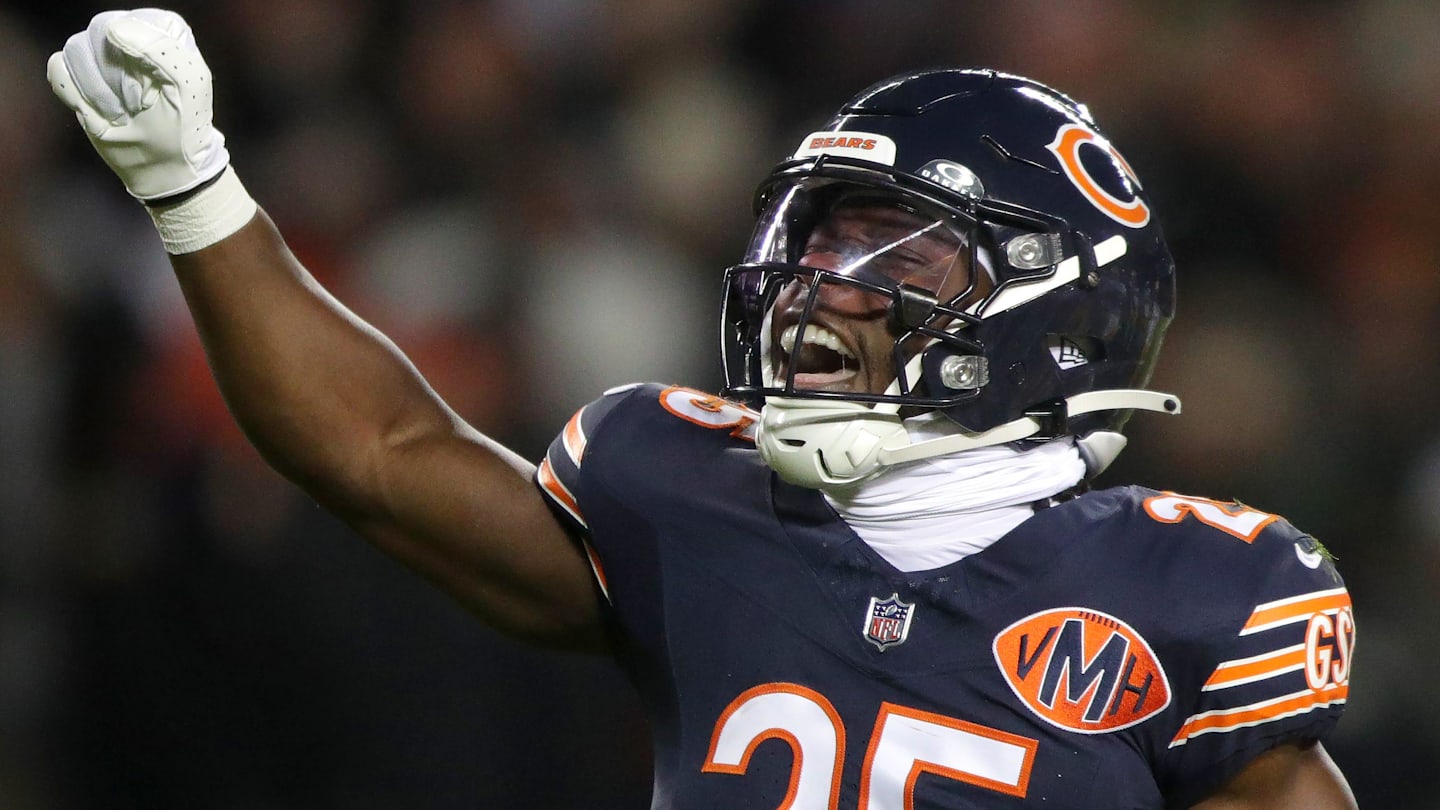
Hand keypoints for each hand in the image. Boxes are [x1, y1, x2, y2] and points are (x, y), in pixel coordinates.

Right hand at [47, 9, 229, 201]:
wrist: (162, 164)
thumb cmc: (184, 125)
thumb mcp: (190, 85)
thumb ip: (161, 48)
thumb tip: (113, 28)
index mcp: (163, 28)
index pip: (128, 23)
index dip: (135, 59)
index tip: (153, 90)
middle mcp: (129, 31)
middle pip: (97, 33)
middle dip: (114, 79)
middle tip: (136, 106)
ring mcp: (100, 50)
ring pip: (75, 50)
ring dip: (97, 92)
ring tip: (121, 112)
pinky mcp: (77, 71)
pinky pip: (57, 68)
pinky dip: (75, 96)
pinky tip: (99, 112)